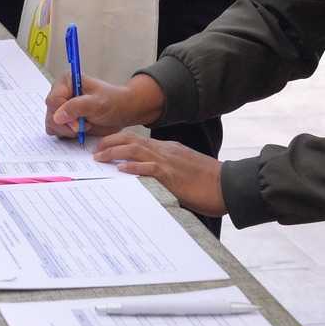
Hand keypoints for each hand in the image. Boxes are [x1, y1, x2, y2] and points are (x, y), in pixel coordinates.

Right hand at [45, 73, 163, 139]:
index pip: (53, 100)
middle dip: (66, 125)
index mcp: (66, 81)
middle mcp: (60, 93)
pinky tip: (81, 131)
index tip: (78, 125)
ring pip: (51, 124)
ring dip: (67, 130)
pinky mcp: (64, 120)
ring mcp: (61, 107)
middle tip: (83, 127)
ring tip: (84, 126)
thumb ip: (76, 107)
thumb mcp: (97, 103)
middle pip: (50, 113)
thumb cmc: (113, 102)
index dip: (63, 114)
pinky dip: (67, 134)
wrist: (122, 111)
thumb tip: (57, 116)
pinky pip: (56, 131)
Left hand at [93, 133, 227, 216]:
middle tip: (95, 149)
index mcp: (168, 150)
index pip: (139, 140)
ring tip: (99, 157)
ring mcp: (169, 161)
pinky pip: (149, 169)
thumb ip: (166, 172)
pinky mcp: (172, 175)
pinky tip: (120, 170)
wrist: (229, 185)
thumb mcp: (184, 172)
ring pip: (136, 150)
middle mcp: (166, 151)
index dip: (119, 141)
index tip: (105, 145)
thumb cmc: (209, 182)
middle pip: (133, 140)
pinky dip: (133, 168)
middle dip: (111, 142)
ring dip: (115, 153)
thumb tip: (150, 180)